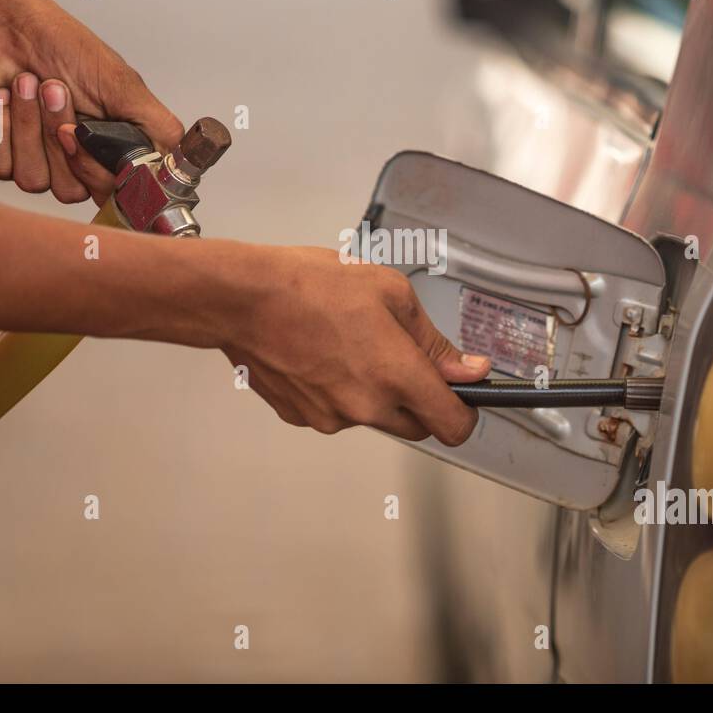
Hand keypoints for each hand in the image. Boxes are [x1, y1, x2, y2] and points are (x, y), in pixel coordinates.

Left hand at [0, 0, 182, 204]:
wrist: (0, 23)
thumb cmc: (59, 43)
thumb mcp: (122, 83)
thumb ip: (157, 127)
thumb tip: (178, 163)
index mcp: (111, 149)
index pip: (113, 194)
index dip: (96, 170)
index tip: (83, 132)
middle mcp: (76, 161)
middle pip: (71, 190)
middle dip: (56, 133)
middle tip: (55, 89)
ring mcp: (38, 162)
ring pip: (33, 180)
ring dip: (28, 124)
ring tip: (26, 83)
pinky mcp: (0, 157)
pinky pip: (0, 167)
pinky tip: (1, 96)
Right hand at [218, 246, 490, 444]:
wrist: (243, 299)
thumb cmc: (310, 286)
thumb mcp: (391, 293)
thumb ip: (434, 341)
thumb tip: (469, 368)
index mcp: (397, 376)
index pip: (453, 426)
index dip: (465, 413)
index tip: (463, 395)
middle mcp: (367, 407)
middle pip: (417, 426)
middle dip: (420, 399)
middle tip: (401, 355)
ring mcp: (332, 418)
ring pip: (374, 418)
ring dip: (376, 392)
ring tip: (350, 343)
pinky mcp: (303, 418)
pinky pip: (336, 412)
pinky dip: (339, 391)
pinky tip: (323, 353)